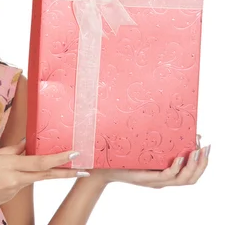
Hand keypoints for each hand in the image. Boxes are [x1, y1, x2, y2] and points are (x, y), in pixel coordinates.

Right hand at [0, 139, 89, 214]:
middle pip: (46, 175)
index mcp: (10, 167)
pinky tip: (10, 174)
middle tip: (85, 170)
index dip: (59, 158)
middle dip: (67, 173)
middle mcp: (15, 181)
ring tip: (54, 163)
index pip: (41, 162)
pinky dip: (23, 177)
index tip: (74, 153)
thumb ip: (10, 151)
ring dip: (44, 172)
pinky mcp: (9, 198)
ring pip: (33, 179)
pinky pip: (20, 184)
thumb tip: (26, 145)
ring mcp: (13, 192)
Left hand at [88, 137, 209, 188]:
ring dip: (193, 166)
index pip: (191, 173)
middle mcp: (162, 180)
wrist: (101, 166)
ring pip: (183, 180)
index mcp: (164, 173)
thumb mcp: (143, 147)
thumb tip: (171, 125)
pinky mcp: (145, 179)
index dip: (202, 162)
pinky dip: (176, 168)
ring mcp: (155, 181)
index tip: (206, 145)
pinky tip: (178, 157)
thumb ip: (158, 141)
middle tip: (206, 148)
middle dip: (202, 164)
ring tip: (197, 152)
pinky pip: (166, 176)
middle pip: (192, 178)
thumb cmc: (122, 155)